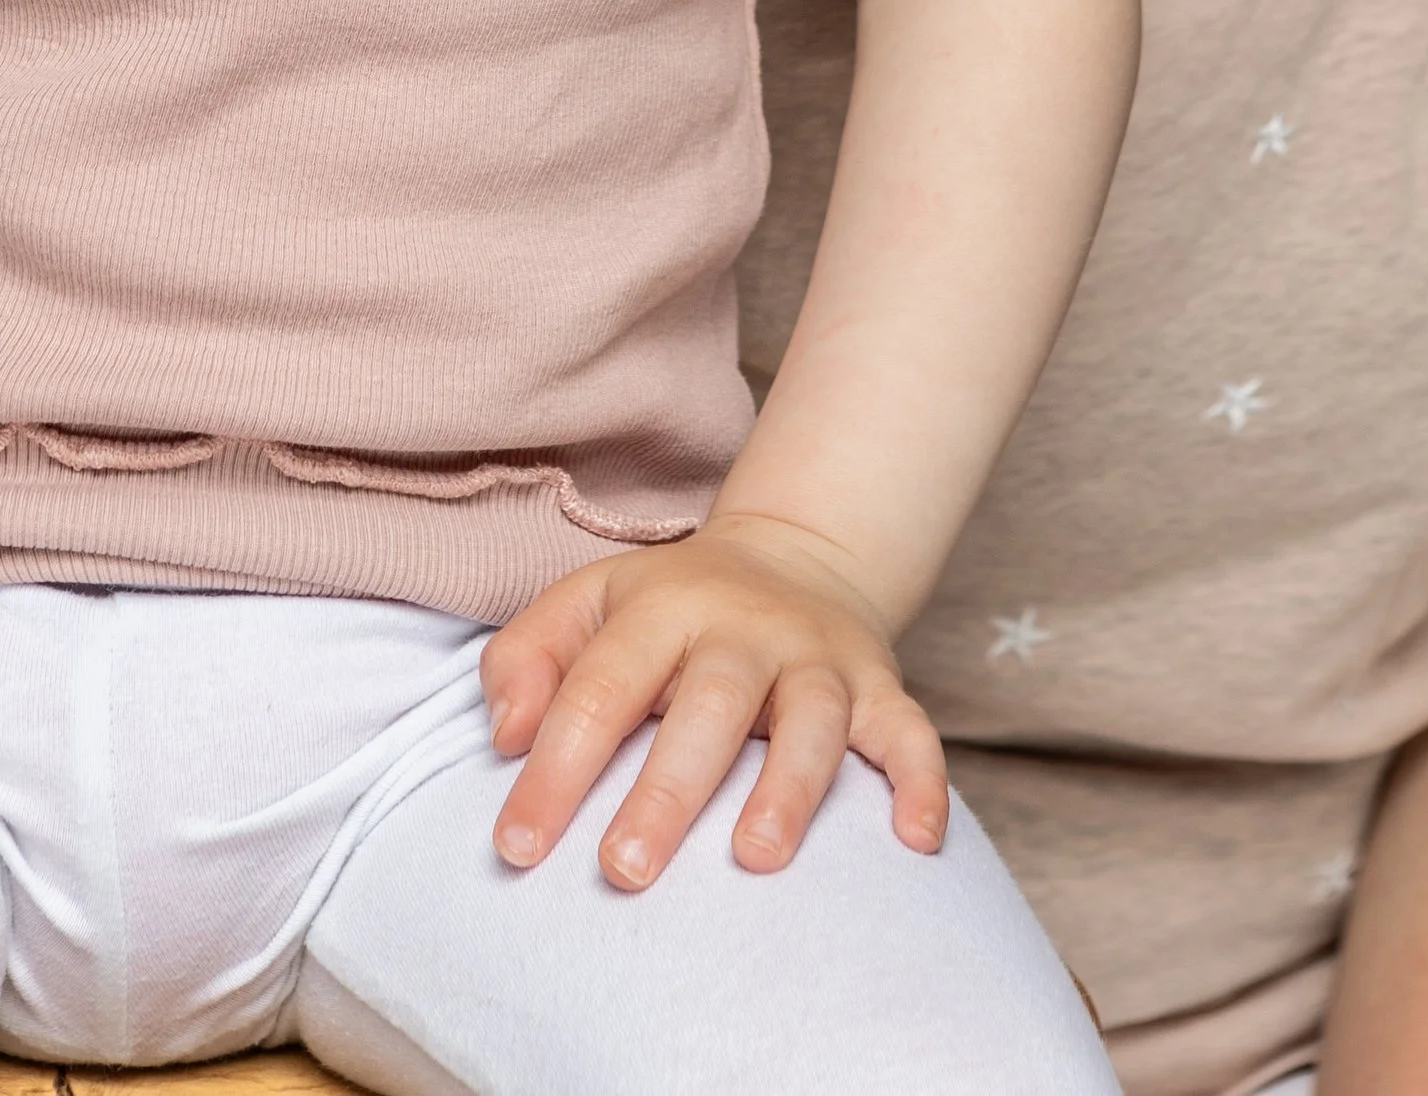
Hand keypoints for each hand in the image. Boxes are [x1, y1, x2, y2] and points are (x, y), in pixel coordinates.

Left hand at [478, 515, 947, 889]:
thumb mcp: (587, 603)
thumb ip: (527, 658)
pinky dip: (922, 782)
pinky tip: (915, 842)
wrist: (793, 555)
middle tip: (624, 873)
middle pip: (708, 705)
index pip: (600, 686)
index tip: (517, 848)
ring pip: (810, 718)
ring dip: (788, 788)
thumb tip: (505, 736)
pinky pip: (910, 732)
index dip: (555, 768)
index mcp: (663, 606)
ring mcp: (818, 657)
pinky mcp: (879, 686)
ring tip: (756, 859)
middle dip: (666, 790)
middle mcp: (745, 626)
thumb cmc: (666, 611)